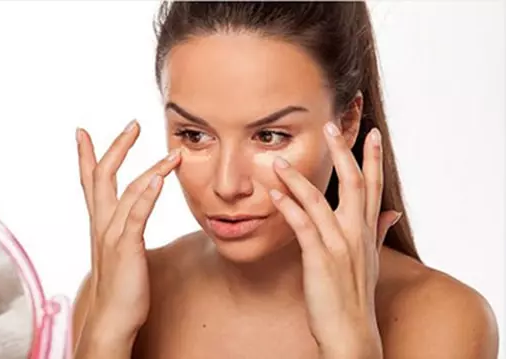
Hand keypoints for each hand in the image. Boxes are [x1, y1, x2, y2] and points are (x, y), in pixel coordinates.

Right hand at [74, 120, 180, 353]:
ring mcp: (113, 235)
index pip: (90, 182)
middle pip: (103, 175)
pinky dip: (147, 195)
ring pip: (129, 191)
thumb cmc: (121, 286)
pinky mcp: (126, 248)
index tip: (82, 132)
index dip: (85, 156)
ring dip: (152, 168)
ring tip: (174, 154)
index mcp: (100, 223)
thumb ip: (124, 230)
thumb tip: (131, 219)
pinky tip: (159, 178)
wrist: (112, 318)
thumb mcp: (120, 251)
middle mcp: (102, 224)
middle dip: (117, 147)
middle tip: (133, 124)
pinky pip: (136, 215)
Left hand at [269, 122, 401, 357]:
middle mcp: (357, 233)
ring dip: (298, 178)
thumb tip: (394, 213)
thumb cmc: (357, 294)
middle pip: (353, 183)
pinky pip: (303, 226)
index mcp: (367, 231)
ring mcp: (340, 245)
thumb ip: (379, 232)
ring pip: (320, 201)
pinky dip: (288, 207)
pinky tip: (275, 194)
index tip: (373, 133)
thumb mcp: (373, 260)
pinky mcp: (320, 259)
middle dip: (342, 152)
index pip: (374, 186)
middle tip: (331, 125)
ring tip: (279, 161)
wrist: (351, 332)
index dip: (374, 158)